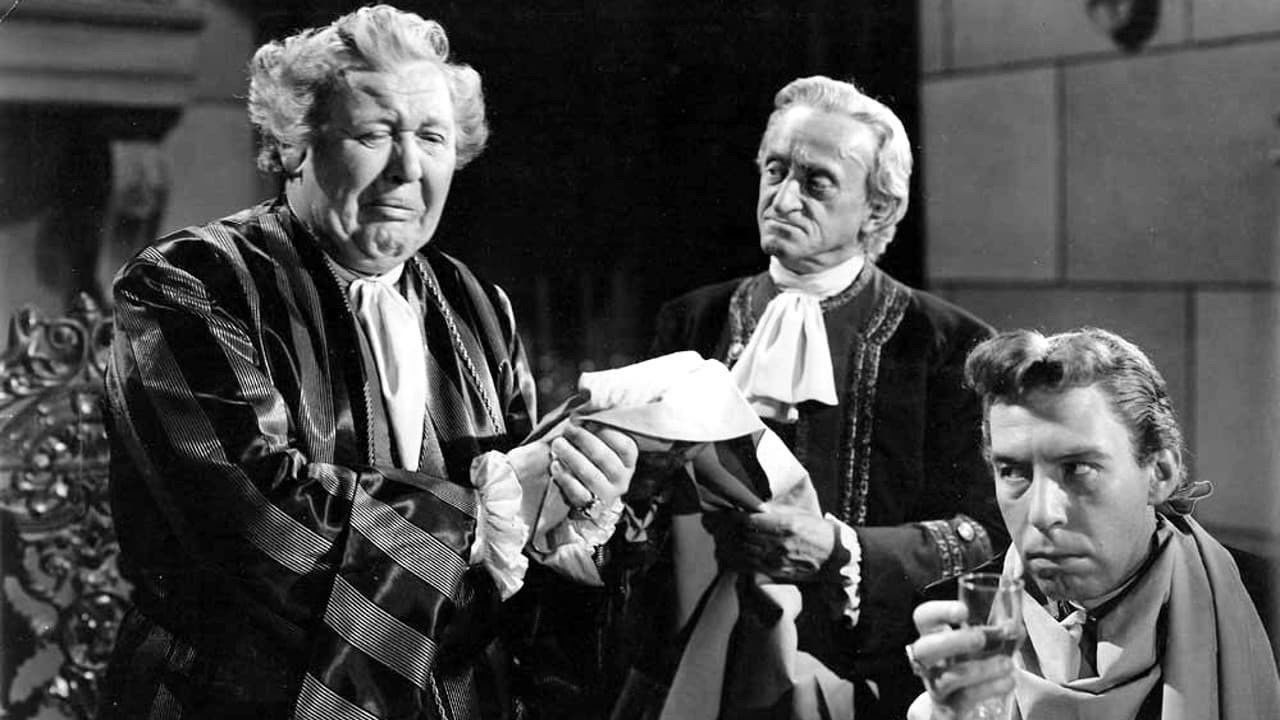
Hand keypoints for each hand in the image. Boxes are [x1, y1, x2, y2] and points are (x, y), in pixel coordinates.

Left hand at [548, 420, 637, 507]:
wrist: (590, 496)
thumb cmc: (592, 459)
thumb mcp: (600, 442)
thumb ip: (596, 423)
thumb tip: (586, 395)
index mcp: (629, 459)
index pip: (623, 444)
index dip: (604, 430)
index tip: (582, 419)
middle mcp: (623, 477)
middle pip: (603, 457)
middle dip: (582, 440)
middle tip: (566, 428)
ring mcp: (609, 493)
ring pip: (589, 474)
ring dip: (571, 456)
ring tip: (556, 444)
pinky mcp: (592, 506)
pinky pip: (578, 492)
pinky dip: (564, 477)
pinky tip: (555, 464)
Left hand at [703, 507, 834, 581]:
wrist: (834, 555)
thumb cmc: (817, 530)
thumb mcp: (798, 514)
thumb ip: (775, 511)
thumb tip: (753, 506)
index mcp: (784, 525)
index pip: (749, 521)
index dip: (735, 516)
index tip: (728, 512)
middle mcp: (778, 544)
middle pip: (743, 536)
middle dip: (730, 529)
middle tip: (721, 523)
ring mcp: (777, 560)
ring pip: (744, 552)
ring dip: (731, 544)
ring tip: (724, 537)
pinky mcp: (777, 572)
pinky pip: (750, 566)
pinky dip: (738, 559)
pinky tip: (732, 553)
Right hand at [908, 601, 1015, 717]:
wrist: (954, 710)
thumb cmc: (967, 670)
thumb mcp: (978, 649)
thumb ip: (998, 636)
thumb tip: (1016, 627)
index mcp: (932, 638)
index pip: (924, 618)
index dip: (939, 611)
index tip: (963, 611)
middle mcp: (928, 663)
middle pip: (925, 648)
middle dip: (952, 641)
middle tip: (980, 638)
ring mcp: (935, 688)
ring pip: (948, 678)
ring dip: (980, 669)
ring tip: (1007, 664)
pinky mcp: (947, 710)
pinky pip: (964, 699)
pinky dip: (989, 688)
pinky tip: (1008, 682)